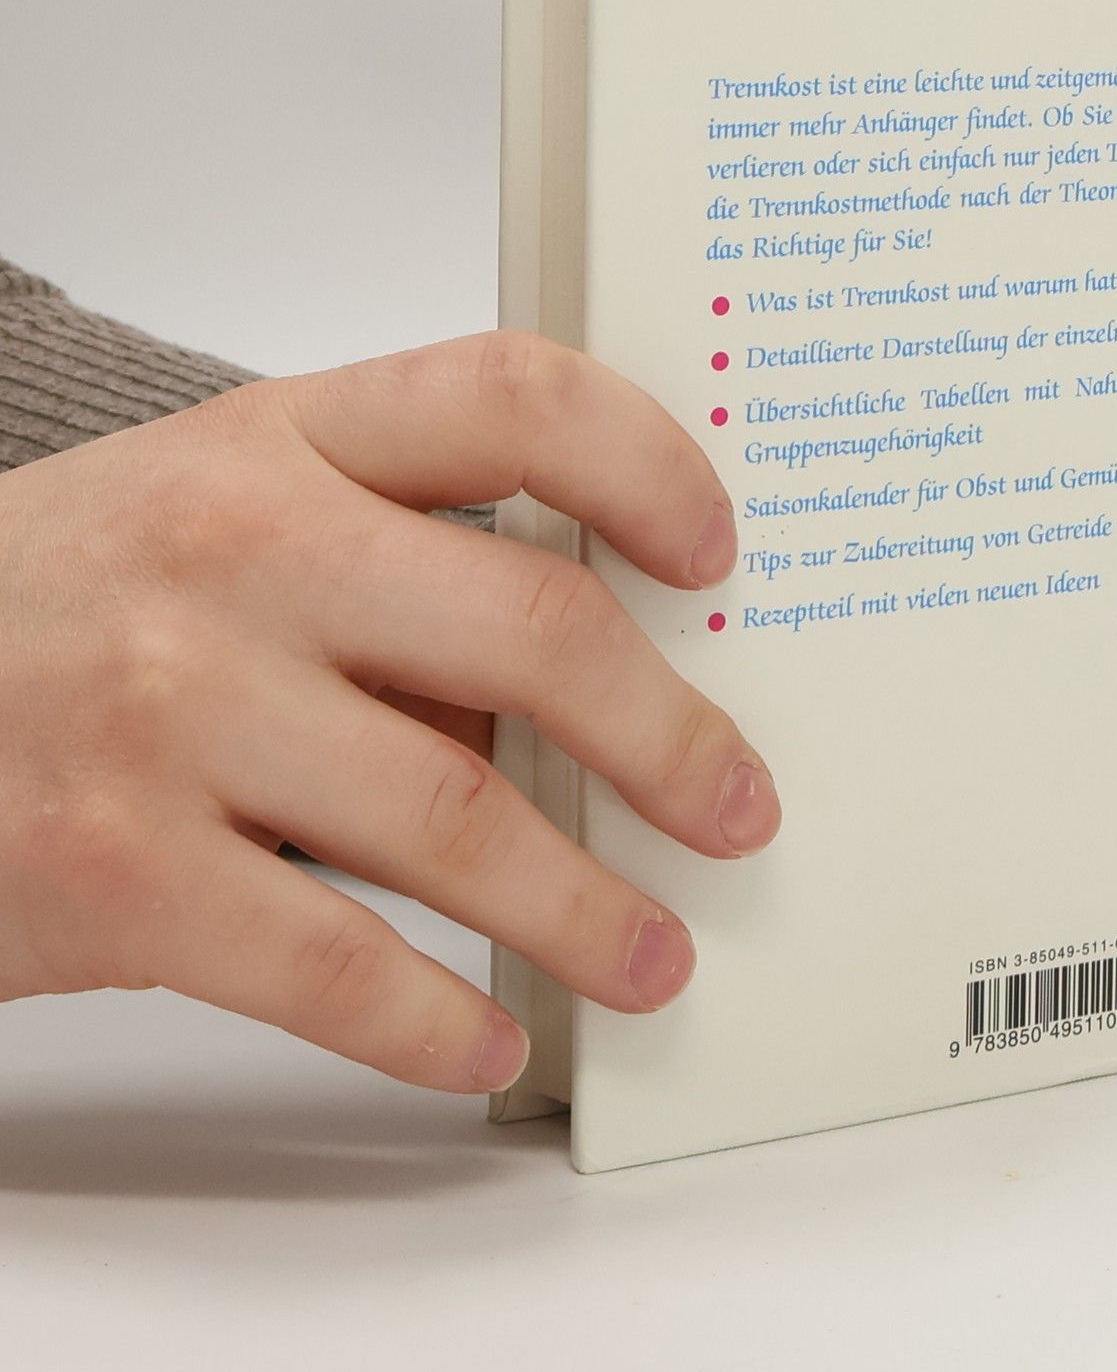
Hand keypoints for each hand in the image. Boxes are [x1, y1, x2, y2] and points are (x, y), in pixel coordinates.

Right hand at [0, 332, 776, 1092]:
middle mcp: (236, 555)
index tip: (715, 553)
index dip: (645, 465)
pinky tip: (489, 1032)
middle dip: (669, 740)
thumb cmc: (65, 603)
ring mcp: (171, 712)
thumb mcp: (219, 521)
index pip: (512, 400)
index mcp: (281, 444)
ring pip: (458, 820)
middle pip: (532, 629)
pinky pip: (331, 965)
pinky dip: (435, 1018)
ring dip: (586, 908)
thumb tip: (597, 699)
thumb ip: (397, 573)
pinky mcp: (114, 872)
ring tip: (653, 952)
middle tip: (735, 805)